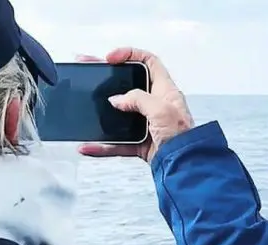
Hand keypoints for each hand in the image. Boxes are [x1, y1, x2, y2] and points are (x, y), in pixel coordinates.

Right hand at [76, 47, 193, 162]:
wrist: (185, 166)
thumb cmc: (182, 137)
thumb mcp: (162, 109)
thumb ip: (138, 99)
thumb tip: (117, 100)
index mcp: (165, 91)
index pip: (149, 62)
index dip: (131, 55)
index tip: (111, 58)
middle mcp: (156, 105)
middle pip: (127, 85)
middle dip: (107, 77)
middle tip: (88, 68)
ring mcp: (147, 124)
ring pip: (118, 114)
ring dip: (100, 112)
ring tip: (82, 104)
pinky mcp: (141, 143)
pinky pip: (117, 142)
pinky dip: (102, 145)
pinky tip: (89, 146)